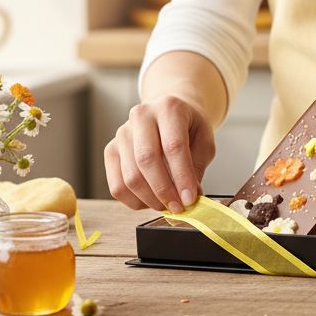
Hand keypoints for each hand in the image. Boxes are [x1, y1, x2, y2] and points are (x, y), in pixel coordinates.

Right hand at [104, 94, 216, 212]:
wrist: (168, 112)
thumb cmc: (188, 126)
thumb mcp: (204, 139)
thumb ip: (196, 166)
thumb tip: (189, 196)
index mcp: (168, 108)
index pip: (173, 146)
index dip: (182, 176)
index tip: (190, 198)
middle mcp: (141, 116)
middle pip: (147, 160)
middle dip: (164, 191)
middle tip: (179, 207)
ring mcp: (122, 133)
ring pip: (130, 176)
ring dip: (150, 199)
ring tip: (167, 204)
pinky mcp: (111, 150)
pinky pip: (117, 185)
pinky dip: (134, 201)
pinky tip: (150, 200)